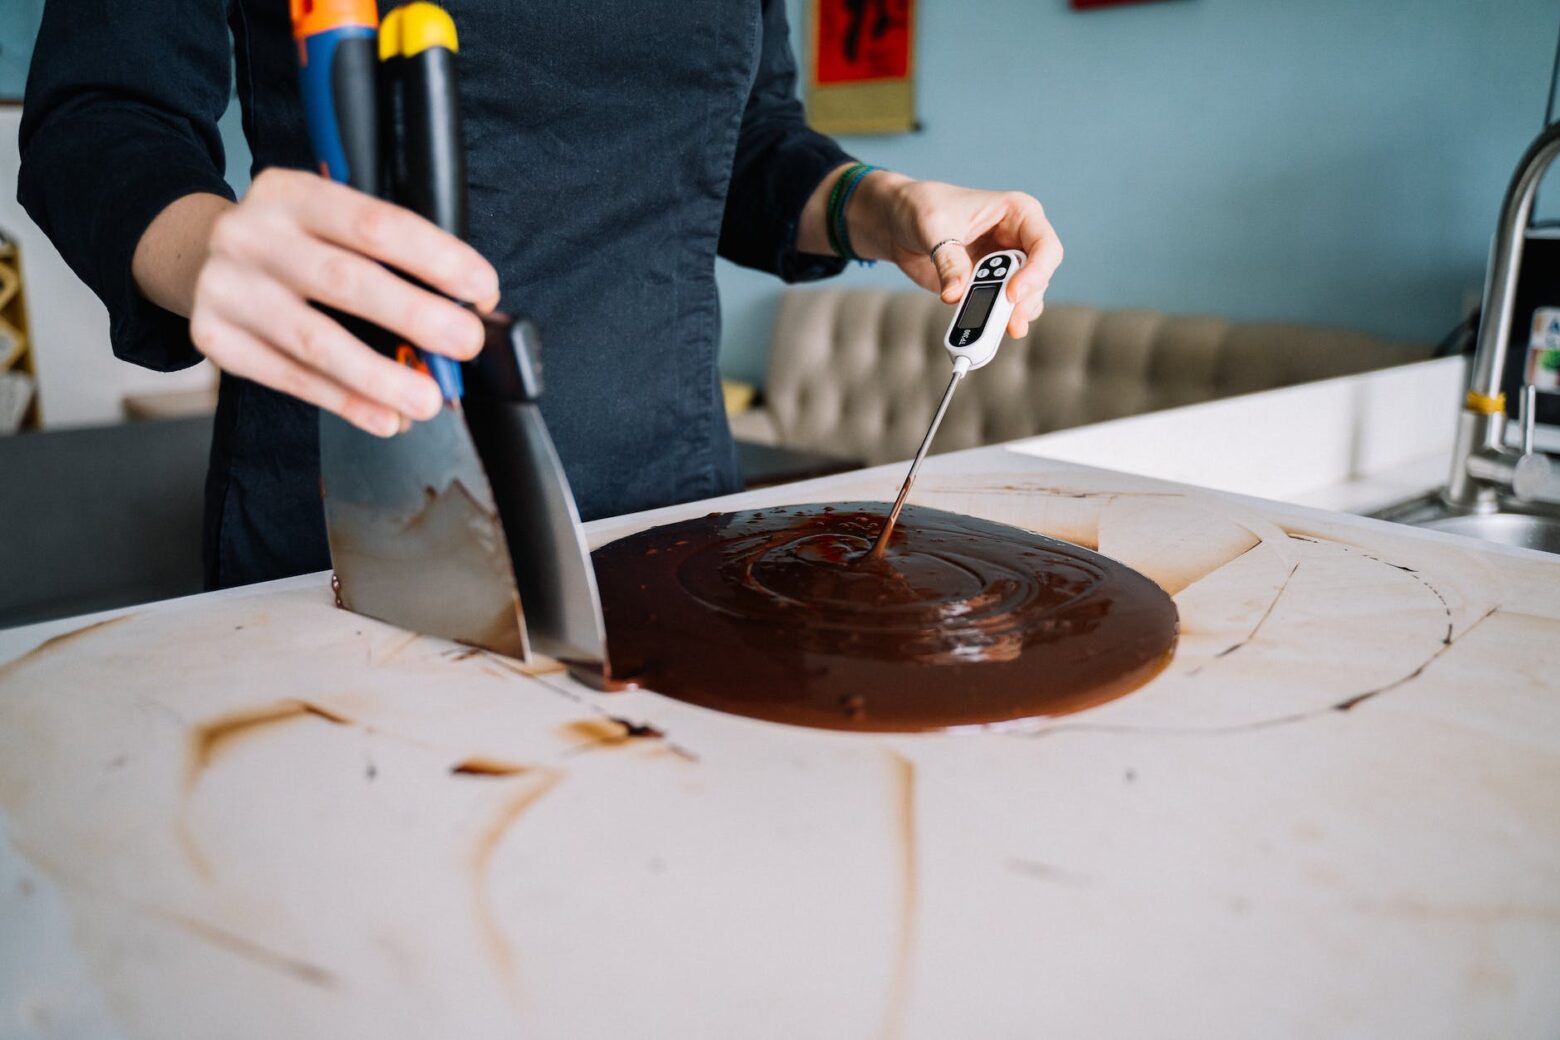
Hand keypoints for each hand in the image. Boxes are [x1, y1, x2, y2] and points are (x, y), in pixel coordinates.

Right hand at [180, 169, 499, 435]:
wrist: (189, 254)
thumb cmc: (289, 244)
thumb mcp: (325, 223)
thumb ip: (384, 259)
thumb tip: (460, 316)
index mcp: (293, 194)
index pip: (376, 224)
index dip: (436, 258)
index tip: (482, 289)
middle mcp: (253, 235)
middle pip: (346, 281)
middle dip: (416, 317)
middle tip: (465, 345)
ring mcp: (228, 287)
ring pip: (316, 341)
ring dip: (381, 377)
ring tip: (428, 400)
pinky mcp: (214, 338)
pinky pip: (290, 377)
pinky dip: (344, 402)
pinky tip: (383, 417)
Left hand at [856, 173, 1062, 338]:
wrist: (898, 223)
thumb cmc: (921, 207)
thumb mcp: (933, 227)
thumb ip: (949, 260)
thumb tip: (956, 294)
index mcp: (1018, 213)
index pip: (1045, 247)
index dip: (1036, 273)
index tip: (1012, 294)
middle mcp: (1018, 240)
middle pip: (1038, 278)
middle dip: (1023, 302)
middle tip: (1006, 324)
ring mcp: (1004, 266)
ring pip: (1023, 298)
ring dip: (1009, 316)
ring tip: (988, 332)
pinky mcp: (988, 286)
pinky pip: (999, 309)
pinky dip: (991, 322)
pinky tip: (978, 331)